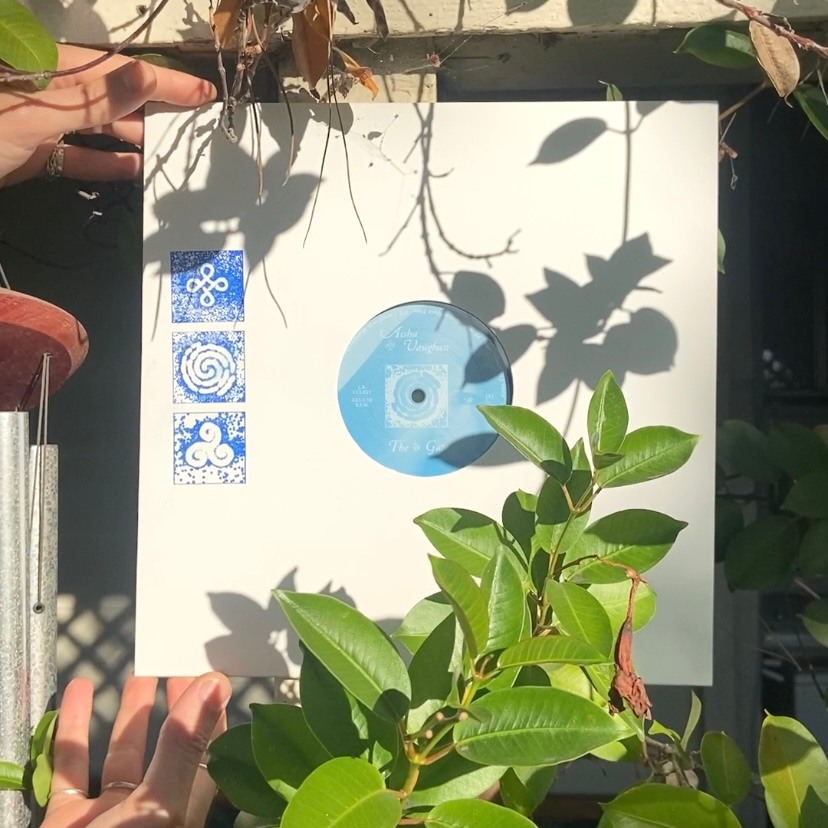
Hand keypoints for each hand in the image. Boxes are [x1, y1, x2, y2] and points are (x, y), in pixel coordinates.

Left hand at [0, 45, 215, 187]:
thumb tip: (146, 78)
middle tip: (196, 124)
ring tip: (171, 152)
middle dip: (155, 111)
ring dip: (134, 141)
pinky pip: (79, 156)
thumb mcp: (39, 113)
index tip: (203, 92)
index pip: (121, 73)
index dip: (163, 84)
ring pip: (100, 129)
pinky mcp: (35, 153)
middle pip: (115, 99)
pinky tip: (134, 172)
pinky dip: (106, 164)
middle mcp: (55, 93)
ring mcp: (44, 124)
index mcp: (56, 71)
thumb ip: (96, 99)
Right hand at [43, 672, 230, 827]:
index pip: (208, 754)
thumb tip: (216, 686)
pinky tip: (79, 695)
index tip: (212, 679)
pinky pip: (70, 771)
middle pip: (166, 751)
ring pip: (120, 756)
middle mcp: (147, 815)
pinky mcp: (67, 825)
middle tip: (175, 671)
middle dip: (172, 710)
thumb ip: (183, 747)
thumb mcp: (157, 808)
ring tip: (135, 676)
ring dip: (126, 716)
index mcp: (181, 814)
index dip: (212, 716)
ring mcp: (107, 819)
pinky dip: (73, 731)